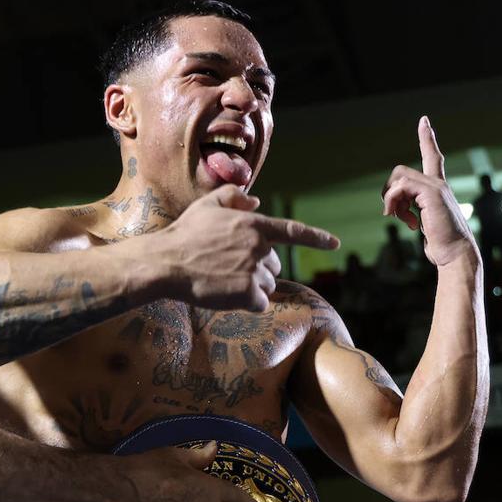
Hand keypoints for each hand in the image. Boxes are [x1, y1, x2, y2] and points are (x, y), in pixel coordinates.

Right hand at [155, 186, 338, 311]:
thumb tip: (256, 201)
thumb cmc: (184, 234)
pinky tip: (225, 294)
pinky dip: (246, 303)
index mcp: (254, 224)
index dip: (317, 238)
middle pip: (273, 265)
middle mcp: (259, 246)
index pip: (293, 232)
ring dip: (251, 287)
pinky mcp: (247, 292)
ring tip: (223, 280)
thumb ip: (234, 198)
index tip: (335, 244)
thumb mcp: (207, 206)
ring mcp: (254, 270)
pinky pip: (259, 303)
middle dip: (257, 268)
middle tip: (228, 267)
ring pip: (267, 285)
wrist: (166, 263)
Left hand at [383, 117, 477, 267]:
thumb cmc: (441, 244)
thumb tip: (394, 209)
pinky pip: (400, 187)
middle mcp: (439, 184)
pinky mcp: (432, 193)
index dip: (427, 139)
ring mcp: (437, 187)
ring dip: (391, 201)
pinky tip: (407, 221)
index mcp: (438, 189)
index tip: (424, 121)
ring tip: (402, 219)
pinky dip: (395, 203)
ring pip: (399, 178)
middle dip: (389, 193)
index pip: (433, 158)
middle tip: (392, 214)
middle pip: (400, 172)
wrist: (455, 254)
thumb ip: (414, 213)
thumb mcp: (424, 225)